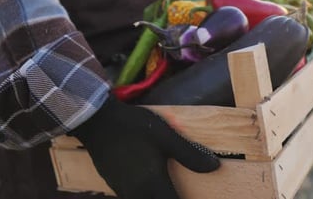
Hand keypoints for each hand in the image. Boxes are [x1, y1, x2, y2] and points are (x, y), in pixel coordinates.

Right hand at [70, 95, 219, 198]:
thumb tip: (215, 167)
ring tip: (171, 190)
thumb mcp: (166, 137)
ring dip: (160, 197)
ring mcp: (122, 190)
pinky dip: (147, 196)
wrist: (97, 121)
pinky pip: (133, 198)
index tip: (195, 197)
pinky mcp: (114, 184)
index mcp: (153, 184)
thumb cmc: (135, 127)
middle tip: (184, 192)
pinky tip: (152, 188)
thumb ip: (190, 154)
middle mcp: (137, 193)